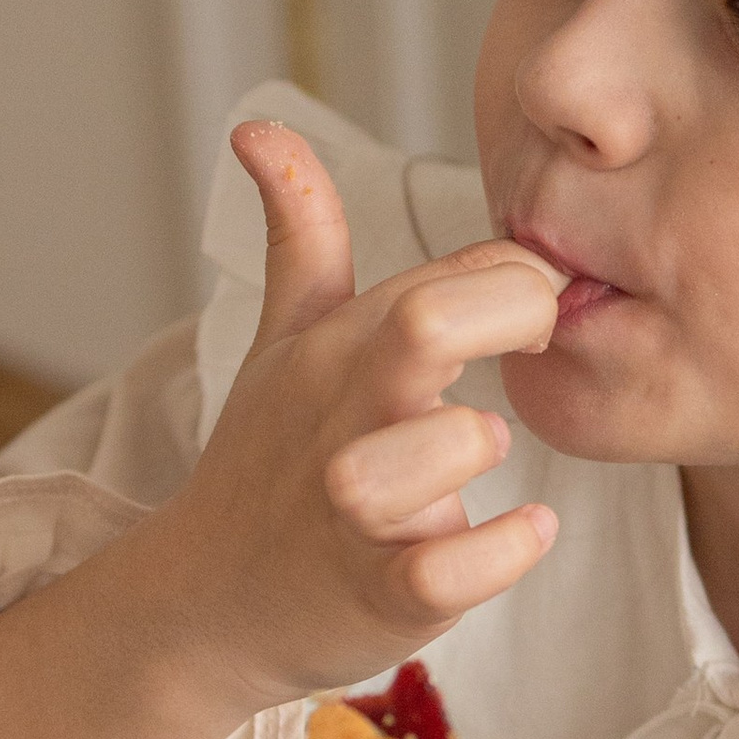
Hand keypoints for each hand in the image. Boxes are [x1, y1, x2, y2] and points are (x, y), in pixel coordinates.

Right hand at [161, 121, 564, 714]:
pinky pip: (452, 569)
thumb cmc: (266, 466)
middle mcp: (343, 417)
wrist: (202, 611)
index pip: (446, 270)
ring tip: (487, 453)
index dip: (518, 272)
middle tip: (536, 345)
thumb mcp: (281, 343)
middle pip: (424, 325)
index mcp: (335, 346)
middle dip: (508, 314)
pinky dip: (506, 549)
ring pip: (437, 450)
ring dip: (478, 441)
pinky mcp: (378, 595)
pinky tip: (528, 530)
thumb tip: (261, 127)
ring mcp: (357, 509)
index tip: (532, 308)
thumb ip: (300, 237)